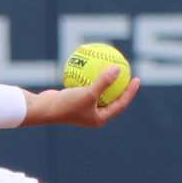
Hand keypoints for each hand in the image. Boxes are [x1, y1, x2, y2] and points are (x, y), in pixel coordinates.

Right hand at [21, 65, 139, 127]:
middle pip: (111, 99)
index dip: (130, 92)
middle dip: (120, 86)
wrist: (45, 108)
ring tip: (112, 68)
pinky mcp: (74, 100)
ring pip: (98, 92)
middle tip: (127, 73)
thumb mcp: (89, 93)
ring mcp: (83, 108)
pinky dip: (89, 77)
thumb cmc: (67, 104)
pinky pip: (86, 86)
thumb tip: (118, 68)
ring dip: (105, 81)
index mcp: (99, 118)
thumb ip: (104, 81)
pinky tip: (92, 64)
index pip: (121, 104)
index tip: (136, 78)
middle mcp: (92, 115)